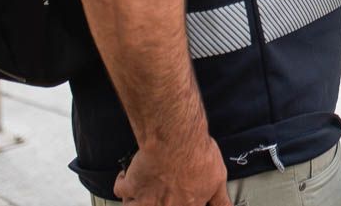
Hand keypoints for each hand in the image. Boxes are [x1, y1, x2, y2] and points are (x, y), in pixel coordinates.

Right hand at [112, 138, 232, 205]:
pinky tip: (128, 175)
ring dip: (135, 201)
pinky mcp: (130, 187)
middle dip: (157, 200)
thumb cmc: (199, 157)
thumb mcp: (218, 179)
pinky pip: (120, 191)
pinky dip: (122, 183)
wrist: (176, 141)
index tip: (175, 195)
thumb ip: (220, 201)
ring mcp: (144, 201)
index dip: (179, 201)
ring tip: (143, 190)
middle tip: (159, 191)